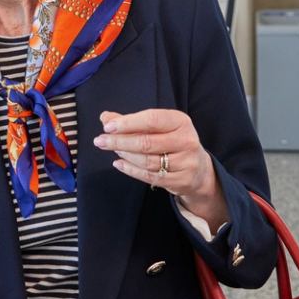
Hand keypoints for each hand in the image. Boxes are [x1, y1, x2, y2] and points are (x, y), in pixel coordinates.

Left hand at [92, 108, 224, 220]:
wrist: (199, 169)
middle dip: (119, 141)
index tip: (107, 126)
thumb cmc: (173, 142)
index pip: (152, 119)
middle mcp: (186, 141)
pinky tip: (119, 163)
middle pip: (147, 142)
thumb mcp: (159, 127)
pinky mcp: (181, 180)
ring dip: (125, 155)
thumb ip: (131, 121)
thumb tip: (105, 117)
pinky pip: (150, 177)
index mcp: (180, 121)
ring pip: (147, 161)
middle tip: (100, 141)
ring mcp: (185, 162)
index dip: (128, 123)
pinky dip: (131, 170)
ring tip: (113, 150)